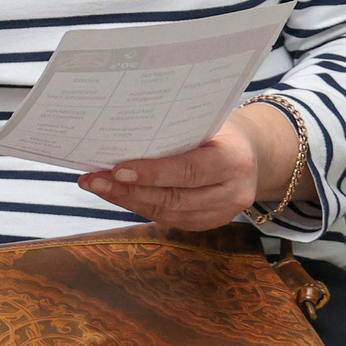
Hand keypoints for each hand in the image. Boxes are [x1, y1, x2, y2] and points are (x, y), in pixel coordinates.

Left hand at [78, 103, 300, 228]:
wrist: (254, 153)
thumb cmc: (221, 130)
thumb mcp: (208, 121)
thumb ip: (176, 129)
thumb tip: (122, 129)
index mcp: (234, 161)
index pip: (188, 171)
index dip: (152, 173)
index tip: (117, 168)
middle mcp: (233, 193)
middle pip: (173, 198)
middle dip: (128, 190)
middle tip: (92, 178)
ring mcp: (223, 214)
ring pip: (168, 213)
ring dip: (127, 200)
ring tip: (95, 184)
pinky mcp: (209, 224)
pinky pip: (169, 219)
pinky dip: (140, 206)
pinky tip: (116, 194)